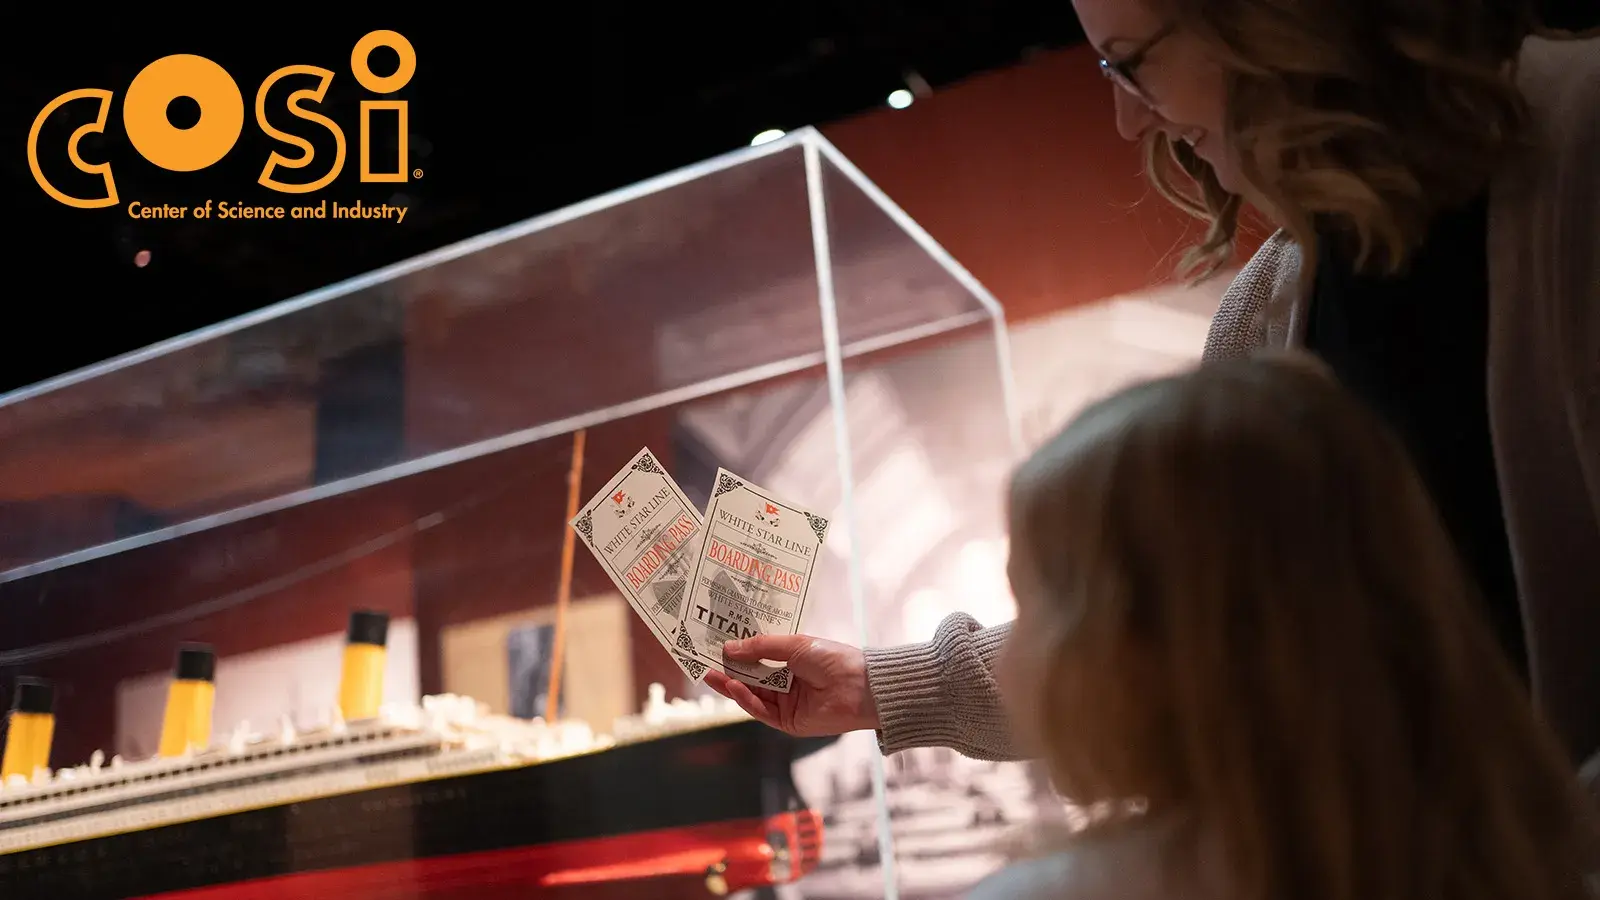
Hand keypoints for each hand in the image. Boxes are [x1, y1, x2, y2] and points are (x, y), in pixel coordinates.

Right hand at [703, 634, 878, 736]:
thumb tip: (730, 647)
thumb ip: (761, 648)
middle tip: (705, 663)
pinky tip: (734, 687)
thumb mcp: (793, 645)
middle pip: (751, 679)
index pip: (758, 660)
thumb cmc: (832, 658)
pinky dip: (746, 700)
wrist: (859, 686)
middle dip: (729, 672)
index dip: (738, 654)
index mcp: (792, 663)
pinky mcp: (788, 722)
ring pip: (752, 696)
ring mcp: (787, 704)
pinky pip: (762, 711)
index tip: (717, 646)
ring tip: (713, 675)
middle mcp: (788, 684)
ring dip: (732, 686)